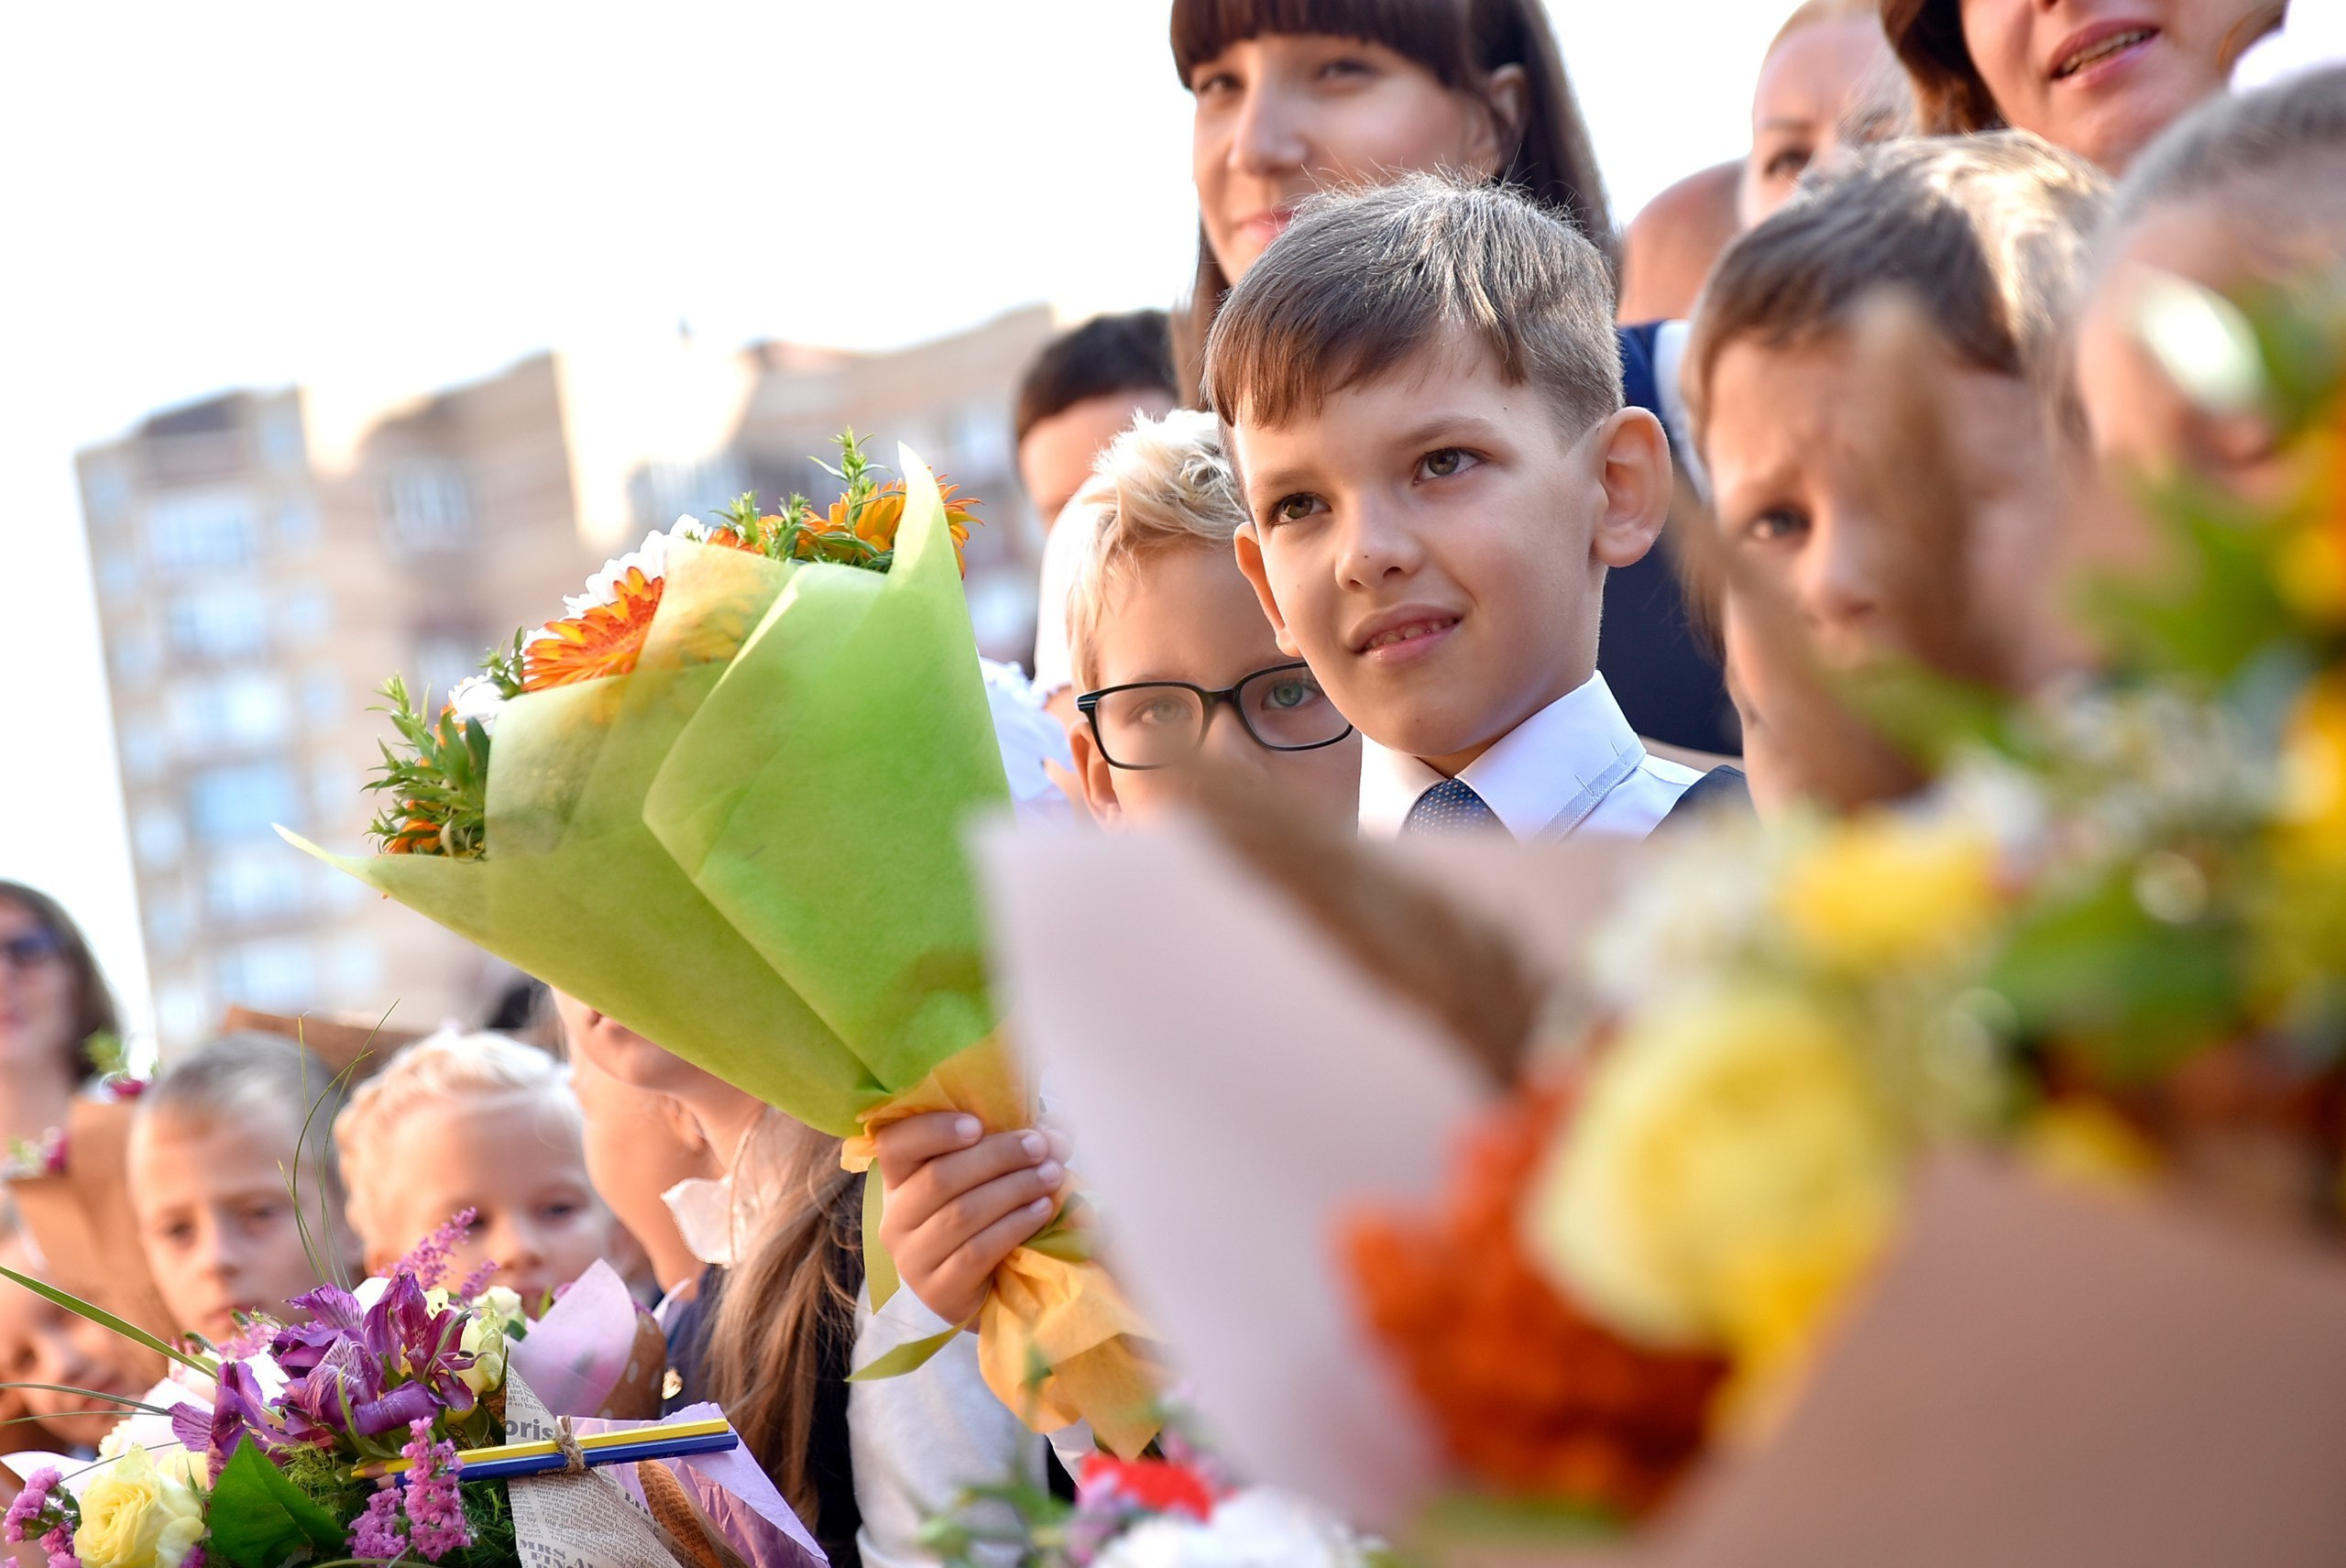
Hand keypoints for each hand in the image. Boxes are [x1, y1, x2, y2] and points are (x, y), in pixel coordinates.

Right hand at [873, 1112, 1072, 1325]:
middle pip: (938, 1178)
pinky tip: (1041, 1210)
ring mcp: (911, 1259)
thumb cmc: (988, 1216)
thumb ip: (1021, 1144)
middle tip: (1039, 1147)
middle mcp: (895, 1218)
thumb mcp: (996, 1172)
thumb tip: (1056, 1135)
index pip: (894, 1145)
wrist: (988, 1288)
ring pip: (961, 1214)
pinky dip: (1013, 1226)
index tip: (977, 1124)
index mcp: (899, 1179)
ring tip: (1051, 1176)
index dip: (931, 1130)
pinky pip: (976, 1252)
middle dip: (997, 1156)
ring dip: (1013, 1189)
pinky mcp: (937, 1291)